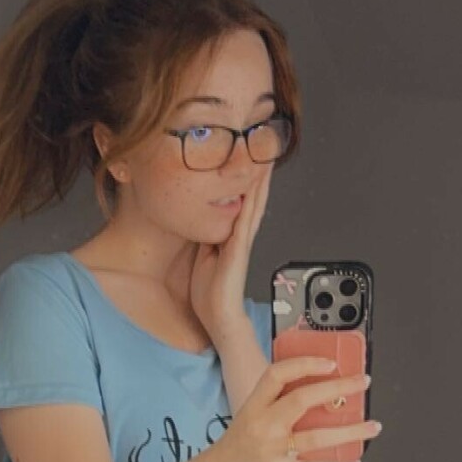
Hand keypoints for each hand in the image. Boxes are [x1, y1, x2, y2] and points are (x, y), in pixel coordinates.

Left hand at [189, 168, 271, 340]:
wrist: (218, 318)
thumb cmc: (210, 293)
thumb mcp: (201, 256)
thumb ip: (204, 238)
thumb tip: (196, 220)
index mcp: (231, 236)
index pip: (241, 200)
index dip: (245, 177)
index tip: (246, 153)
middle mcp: (240, 235)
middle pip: (252, 195)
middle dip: (257, 170)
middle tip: (263, 143)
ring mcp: (241, 241)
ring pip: (253, 201)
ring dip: (259, 178)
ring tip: (265, 154)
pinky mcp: (238, 248)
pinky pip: (246, 217)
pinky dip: (251, 199)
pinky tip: (254, 185)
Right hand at [213, 357, 379, 461]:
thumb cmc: (236, 443)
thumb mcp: (249, 413)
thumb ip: (276, 400)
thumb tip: (318, 388)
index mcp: (254, 405)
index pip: (278, 374)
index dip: (305, 364)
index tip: (331, 363)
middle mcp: (262, 425)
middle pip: (302, 400)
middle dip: (338, 388)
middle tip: (363, 382)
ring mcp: (270, 450)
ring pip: (316, 437)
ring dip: (350, 431)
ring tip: (373, 426)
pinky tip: (355, 459)